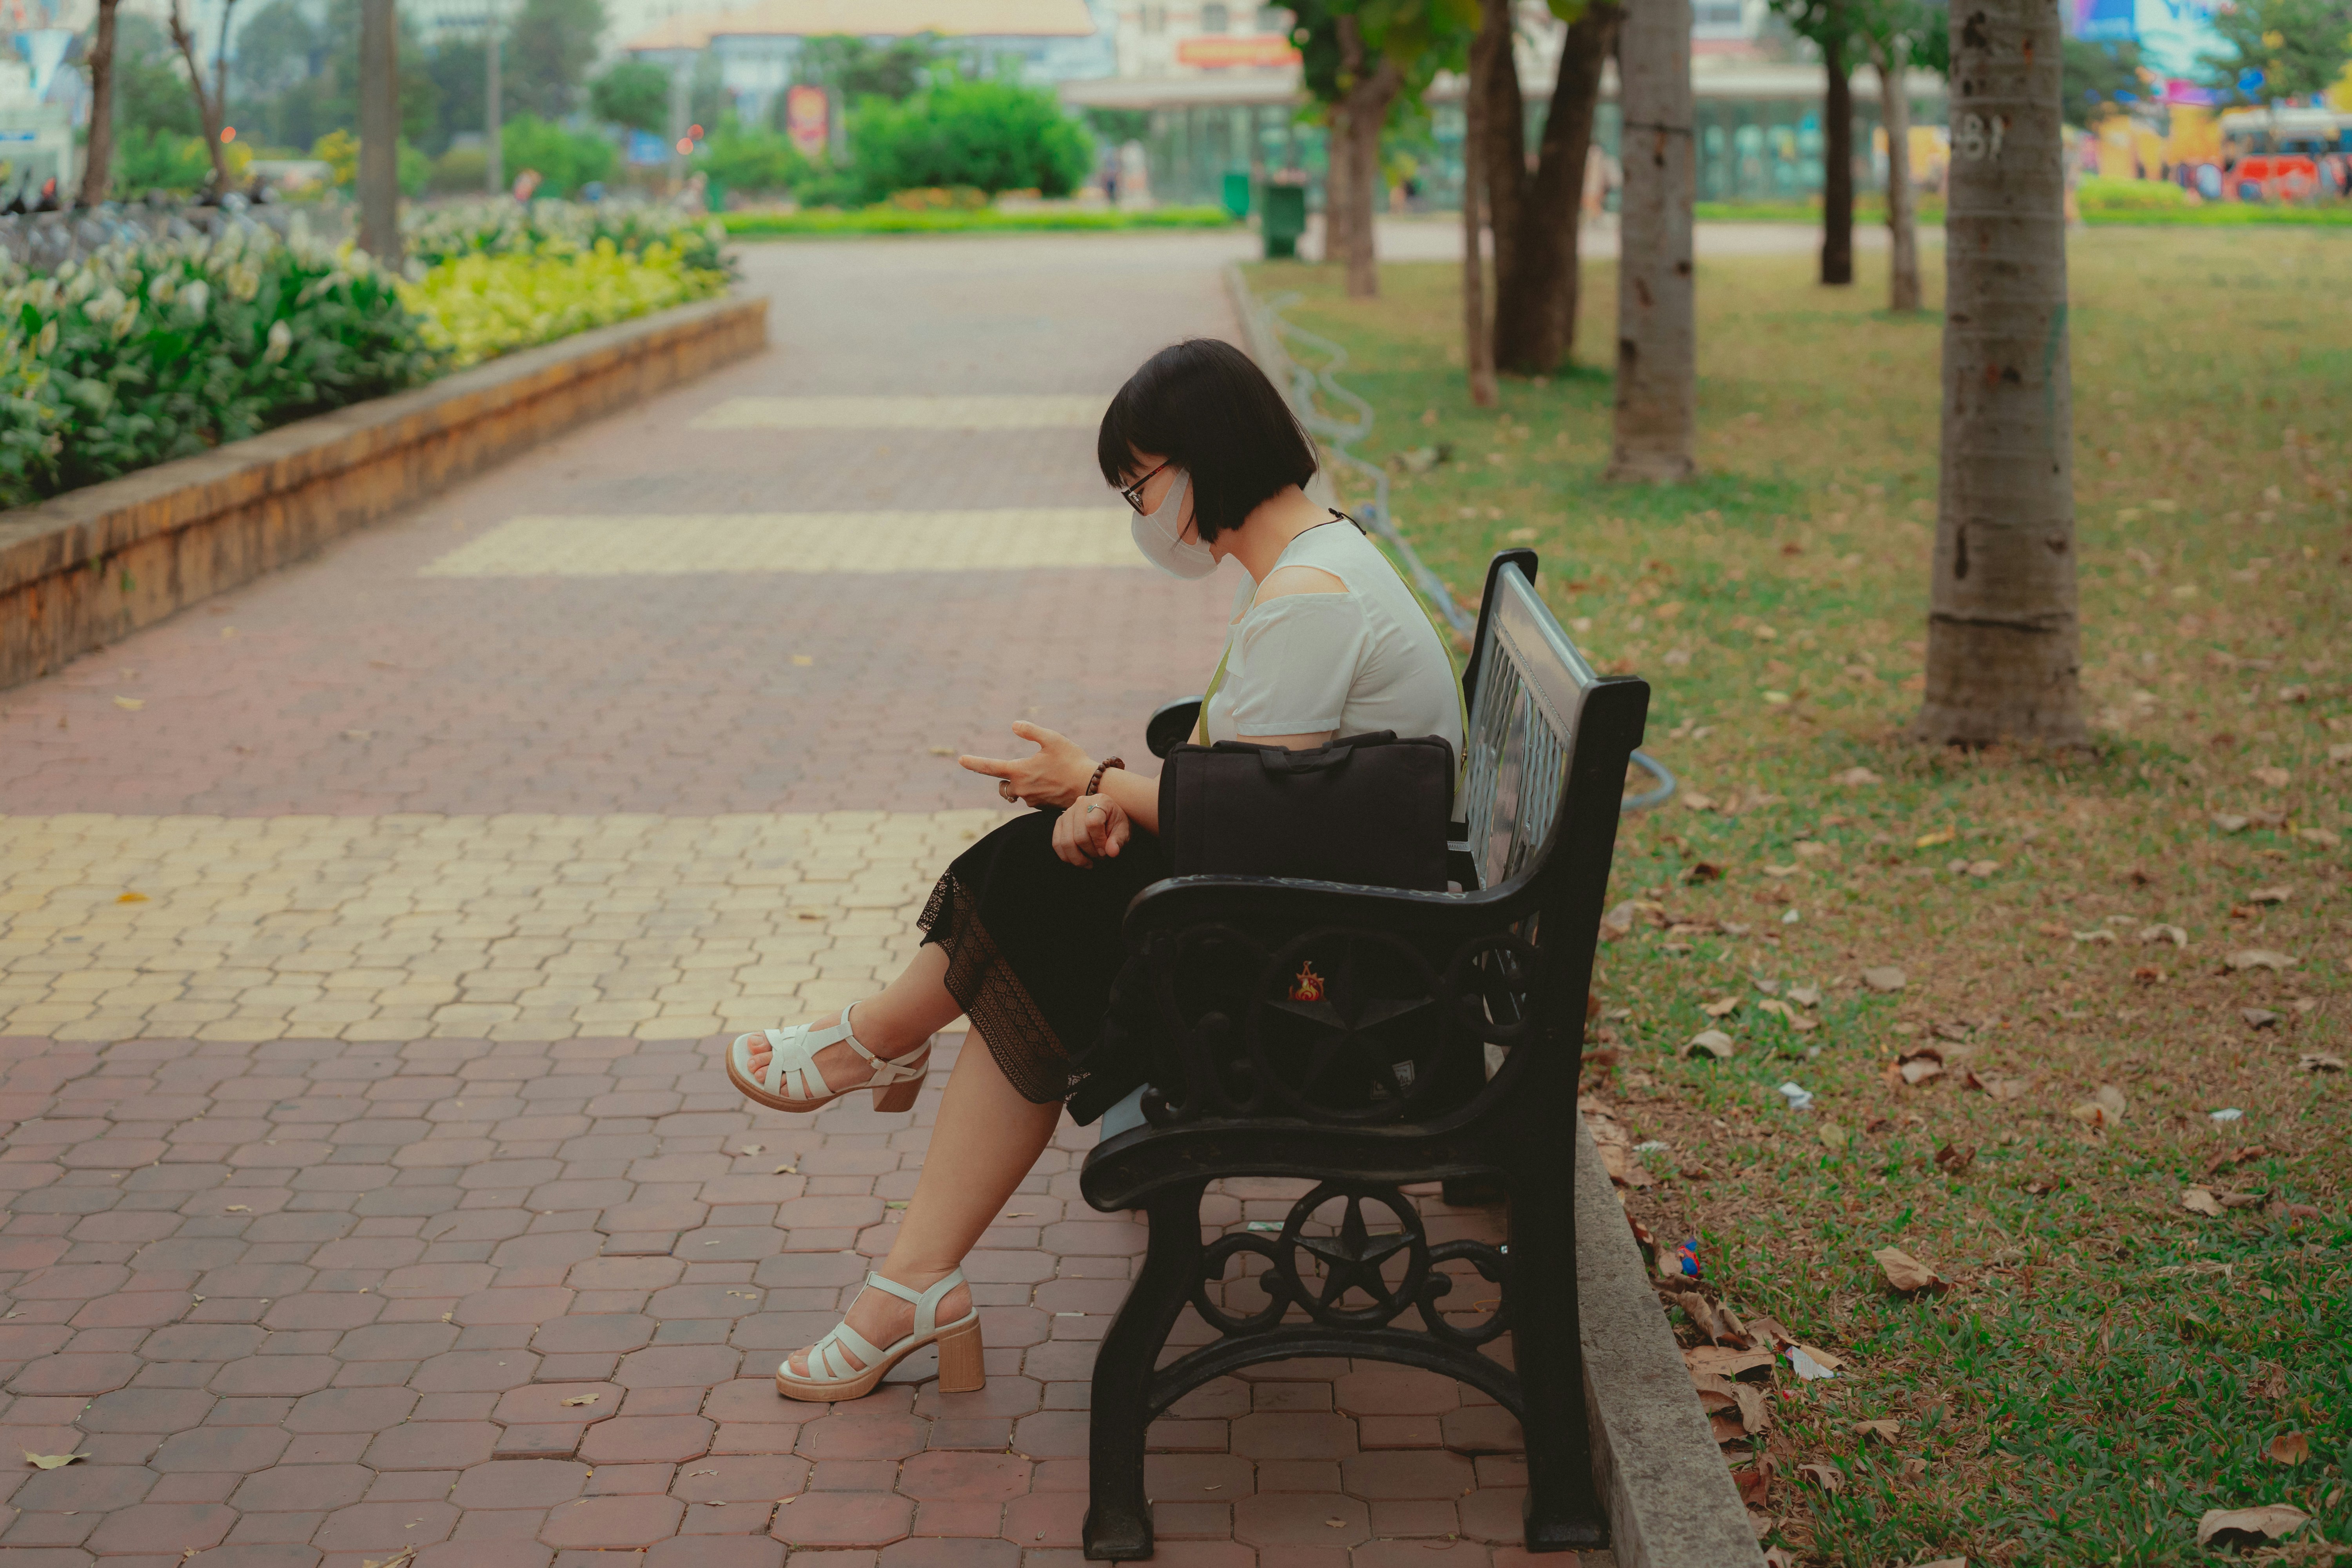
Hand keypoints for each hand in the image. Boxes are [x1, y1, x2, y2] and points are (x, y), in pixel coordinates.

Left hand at [960, 722, 1093, 809]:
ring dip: (1022, 783)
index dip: (974, 763)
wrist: (1092, 787)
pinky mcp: (1042, 807)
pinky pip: (1032, 798)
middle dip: (1004, 778)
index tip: (960, 760)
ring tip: (1043, 774)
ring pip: (1018, 792)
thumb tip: (1014, 725)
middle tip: (1016, 769)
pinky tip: (1052, 783)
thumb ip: (1031, 731)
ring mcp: (1032, 800)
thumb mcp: (1052, 739)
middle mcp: (1022, 789)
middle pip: (1002, 785)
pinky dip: (1036, 790)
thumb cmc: (1072, 760)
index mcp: (1019, 771)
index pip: (989, 767)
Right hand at [1052, 794, 1129, 866]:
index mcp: (1100, 801)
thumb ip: (1118, 841)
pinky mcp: (1060, 822)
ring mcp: (1068, 812)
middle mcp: (1081, 803)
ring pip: (1066, 842)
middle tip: (1100, 857)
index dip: (1099, 842)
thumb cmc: (1116, 823)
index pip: (1093, 823)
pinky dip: (1066, 856)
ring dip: (1078, 858)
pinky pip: (1057, 843)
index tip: (1105, 851)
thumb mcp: (1123, 831)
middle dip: (1090, 852)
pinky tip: (1078, 860)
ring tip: (1090, 861)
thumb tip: (1112, 852)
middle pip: (1079, 835)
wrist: (1108, 816)